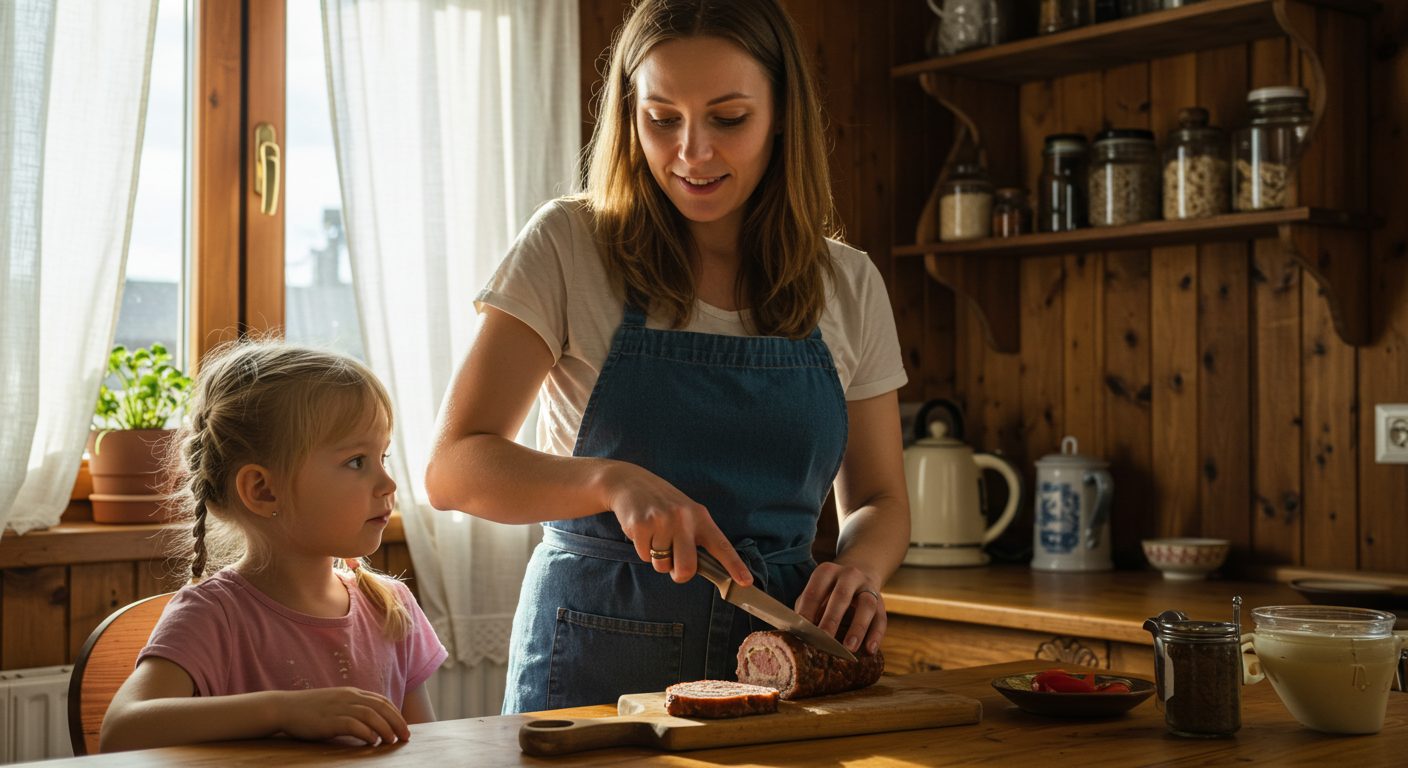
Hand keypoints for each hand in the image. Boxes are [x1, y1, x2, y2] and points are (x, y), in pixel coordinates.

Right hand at [274, 687, 409, 744]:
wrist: (284, 707)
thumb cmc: (310, 710)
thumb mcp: (335, 704)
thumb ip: (352, 709)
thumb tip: (370, 722)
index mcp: (351, 692)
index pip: (381, 701)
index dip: (395, 714)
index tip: (404, 727)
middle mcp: (348, 697)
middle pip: (381, 707)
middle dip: (397, 722)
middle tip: (405, 737)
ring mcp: (339, 707)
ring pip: (371, 714)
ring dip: (385, 728)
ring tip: (392, 740)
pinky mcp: (329, 719)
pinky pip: (353, 724)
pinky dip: (366, 732)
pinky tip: (373, 741)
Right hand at [600, 461, 752, 586]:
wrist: (631, 483)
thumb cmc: (663, 504)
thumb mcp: (686, 513)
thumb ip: (696, 537)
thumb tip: (704, 569)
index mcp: (700, 517)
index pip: (721, 546)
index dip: (735, 565)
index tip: (745, 582)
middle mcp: (683, 518)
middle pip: (686, 569)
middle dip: (678, 573)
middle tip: (673, 561)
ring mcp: (662, 521)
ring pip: (662, 565)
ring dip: (657, 557)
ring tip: (655, 535)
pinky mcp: (641, 525)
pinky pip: (644, 556)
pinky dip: (642, 549)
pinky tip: (642, 531)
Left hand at [793, 562, 885, 655]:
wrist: (859, 575)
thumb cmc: (828, 592)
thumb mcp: (816, 594)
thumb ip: (807, 610)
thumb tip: (796, 633)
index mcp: (826, 572)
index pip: (815, 591)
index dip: (808, 610)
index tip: (802, 630)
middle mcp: (849, 575)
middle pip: (841, 596)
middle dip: (832, 618)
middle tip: (824, 639)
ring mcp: (867, 587)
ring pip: (867, 605)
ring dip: (858, 627)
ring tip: (850, 648)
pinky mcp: (881, 602)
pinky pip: (881, 618)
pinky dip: (876, 635)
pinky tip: (870, 650)